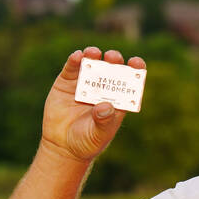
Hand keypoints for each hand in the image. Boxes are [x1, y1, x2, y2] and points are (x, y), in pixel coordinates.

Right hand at [39, 47, 144, 162]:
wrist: (62, 146)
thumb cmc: (87, 142)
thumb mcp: (98, 135)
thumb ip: (104, 122)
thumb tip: (106, 106)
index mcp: (117, 100)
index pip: (129, 82)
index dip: (135, 70)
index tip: (136, 62)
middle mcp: (102, 88)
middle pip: (111, 69)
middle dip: (114, 60)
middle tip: (112, 57)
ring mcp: (85, 83)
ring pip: (92, 64)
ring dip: (93, 55)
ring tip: (93, 53)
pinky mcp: (66, 82)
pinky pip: (71, 68)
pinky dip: (74, 60)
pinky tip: (77, 56)